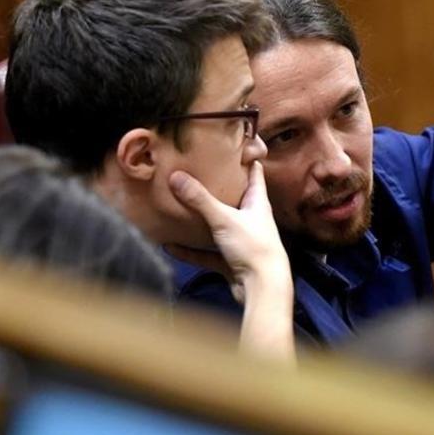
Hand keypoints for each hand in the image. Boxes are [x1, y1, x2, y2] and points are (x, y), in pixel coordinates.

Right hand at [167, 162, 290, 303]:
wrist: (263, 287)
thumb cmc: (254, 248)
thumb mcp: (224, 218)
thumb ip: (200, 200)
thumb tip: (177, 176)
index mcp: (257, 203)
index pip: (255, 175)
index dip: (247, 160)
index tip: (235, 147)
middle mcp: (251, 220)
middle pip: (234, 200)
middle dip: (218, 189)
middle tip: (197, 174)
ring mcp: (241, 241)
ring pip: (217, 227)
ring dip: (200, 221)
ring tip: (179, 208)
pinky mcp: (231, 261)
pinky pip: (207, 253)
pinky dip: (190, 251)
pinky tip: (171, 246)